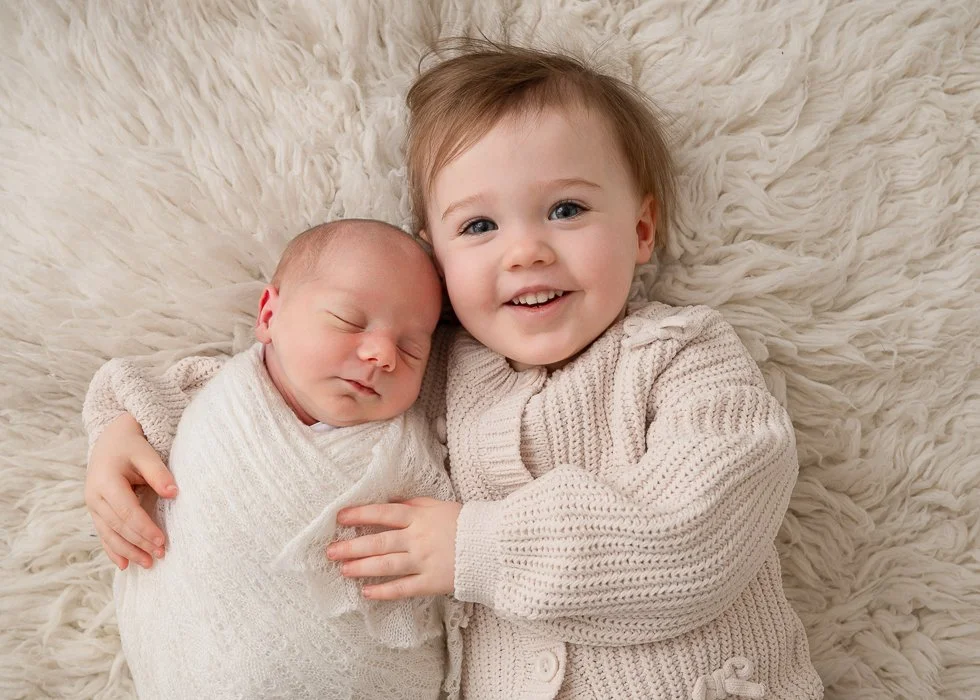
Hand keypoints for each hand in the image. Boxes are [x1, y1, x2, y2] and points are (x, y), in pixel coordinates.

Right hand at [85, 413, 176, 569]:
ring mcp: (93, 505)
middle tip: (160, 555)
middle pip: (118, 526)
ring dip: (127, 551)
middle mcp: (94, 496)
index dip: (144, 528)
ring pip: (109, 534)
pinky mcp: (96, 511)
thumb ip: (159, 473)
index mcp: (106, 481)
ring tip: (147, 564)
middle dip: (139, 543)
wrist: (110, 439)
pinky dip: (113, 550)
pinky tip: (124, 565)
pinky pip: (103, 534)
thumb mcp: (146, 453)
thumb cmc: (131, 446)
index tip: (162, 541)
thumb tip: (174, 493)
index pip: (127, 511)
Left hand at [326, 497, 461, 599]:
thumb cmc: (465, 522)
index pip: (384, 513)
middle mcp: (418, 538)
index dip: (360, 514)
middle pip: (379, 541)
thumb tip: (391, 500)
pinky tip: (367, 592)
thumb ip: (414, 504)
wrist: (493, 545)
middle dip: (352, 546)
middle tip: (330, 551)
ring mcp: (424, 561)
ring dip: (362, 568)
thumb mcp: (439, 505)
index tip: (340, 517)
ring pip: (386, 565)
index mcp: (419, 517)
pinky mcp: (431, 581)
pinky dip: (384, 591)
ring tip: (343, 569)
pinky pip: (403, 588)